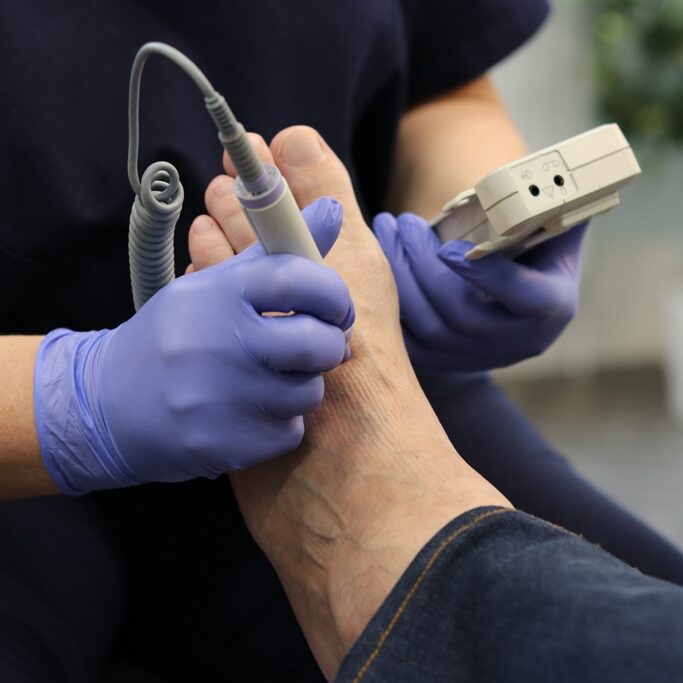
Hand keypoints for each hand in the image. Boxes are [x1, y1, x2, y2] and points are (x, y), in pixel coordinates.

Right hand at [35, 197, 353, 494]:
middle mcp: (216, 343)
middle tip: (316, 345)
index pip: (297, 279)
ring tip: (271, 379)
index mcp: (216, 294)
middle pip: (316, 344)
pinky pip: (288, 432)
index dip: (334, 294)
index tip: (337, 307)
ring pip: (308, 393)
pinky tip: (250, 411)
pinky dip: (281, 423)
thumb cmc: (174, 337)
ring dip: (302, 386)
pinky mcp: (221, 444)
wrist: (107, 404)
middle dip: (330, 345)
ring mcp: (217, 399)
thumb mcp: (214, 285)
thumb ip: (277, 253)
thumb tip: (333, 211)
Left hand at [373, 212, 585, 370]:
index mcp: (552, 305)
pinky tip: (379, 265)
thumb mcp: (548, 219)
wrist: (511, 282)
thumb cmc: (530, 238)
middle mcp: (517, 341)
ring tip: (386, 232)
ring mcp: (479, 356)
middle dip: (423, 266)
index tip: (447, 247)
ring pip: (429, 330)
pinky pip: (408, 343)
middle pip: (463, 315)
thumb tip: (540, 177)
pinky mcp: (445, 362)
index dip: (486, 276)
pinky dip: (389, 305)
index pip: (525, 298)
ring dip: (400, 278)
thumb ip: (544, 203)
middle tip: (402, 222)